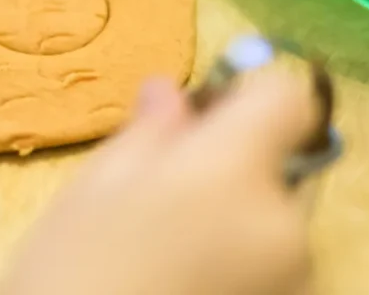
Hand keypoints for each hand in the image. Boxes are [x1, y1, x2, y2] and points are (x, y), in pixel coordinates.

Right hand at [2, 70, 318, 294]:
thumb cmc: (76, 267)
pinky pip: (268, 260)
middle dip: (233, 162)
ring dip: (233, 213)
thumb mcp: (96, 185)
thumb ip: (150, 132)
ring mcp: (293, 276)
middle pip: (281, 161)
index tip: (200, 112)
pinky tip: (177, 275)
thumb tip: (172, 92)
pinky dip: (234, 256)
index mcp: (237, 172)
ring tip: (162, 241)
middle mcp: (284, 222)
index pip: (288, 98)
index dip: (248, 93)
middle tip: (160, 184)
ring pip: (272, 215)